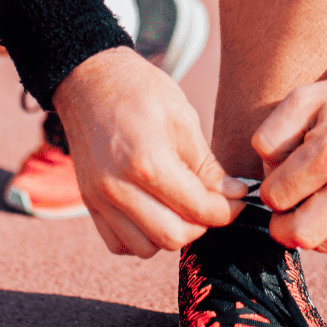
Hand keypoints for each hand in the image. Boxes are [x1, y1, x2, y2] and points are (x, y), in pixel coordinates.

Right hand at [53, 47, 247, 256]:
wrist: (88, 79)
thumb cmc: (139, 90)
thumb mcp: (182, 118)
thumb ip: (207, 165)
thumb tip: (234, 196)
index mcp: (147, 161)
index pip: (198, 208)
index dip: (228, 210)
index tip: (238, 200)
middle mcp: (118, 187)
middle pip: (173, 237)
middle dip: (202, 225)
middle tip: (212, 204)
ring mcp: (99, 198)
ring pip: (146, 248)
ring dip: (170, 234)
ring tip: (181, 208)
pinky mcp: (88, 202)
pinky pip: (119, 244)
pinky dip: (141, 238)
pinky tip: (154, 214)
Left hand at [253, 67, 326, 253]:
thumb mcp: (301, 99)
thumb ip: (271, 137)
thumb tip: (266, 178)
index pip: (276, 197)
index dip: (268, 188)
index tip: (279, 175)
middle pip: (297, 234)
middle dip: (280, 222)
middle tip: (285, 201)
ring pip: (320, 245)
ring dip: (304, 228)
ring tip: (308, 200)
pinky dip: (326, 232)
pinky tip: (326, 205)